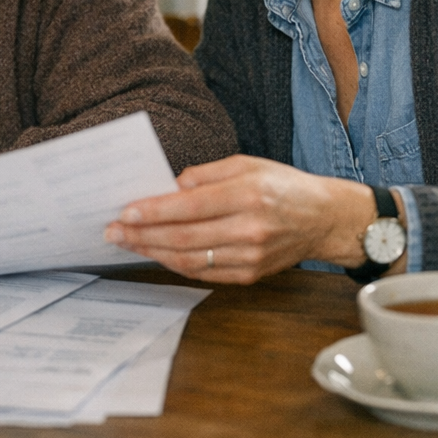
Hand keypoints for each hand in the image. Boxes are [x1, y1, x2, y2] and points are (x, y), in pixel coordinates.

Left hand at [103, 155, 375, 283]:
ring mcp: (251, 256)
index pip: (189, 207)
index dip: (153, 211)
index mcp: (247, 194)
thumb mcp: (247, 163)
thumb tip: (170, 188)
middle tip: (112, 231)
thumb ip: (205, 174)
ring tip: (127, 243)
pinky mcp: (251, 274)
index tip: (124, 211)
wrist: (325, 219)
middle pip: (183, 237)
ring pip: (190, 260)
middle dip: (141, 235)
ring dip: (152, 252)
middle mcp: (249, 228)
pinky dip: (176, 264)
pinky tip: (157, 254)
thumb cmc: (283, 186)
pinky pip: (204, 273)